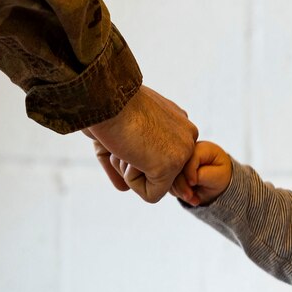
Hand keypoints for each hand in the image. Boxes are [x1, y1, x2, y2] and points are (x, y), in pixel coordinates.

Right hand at [84, 85, 197, 201]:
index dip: (140, 159)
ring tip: (125, 142)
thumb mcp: (118, 134)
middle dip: (134, 165)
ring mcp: (183, 151)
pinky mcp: (172, 165)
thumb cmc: (106, 109)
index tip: (126, 142)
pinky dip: (132, 181)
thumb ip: (123, 160)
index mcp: (177, 123)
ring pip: (157, 185)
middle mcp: (187, 136)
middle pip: (163, 173)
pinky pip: (151, 194)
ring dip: (130, 171)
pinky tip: (129, 153)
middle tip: (123, 141)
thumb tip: (124, 188)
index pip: (166, 157)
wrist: (104, 97)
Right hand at [172, 141, 231, 206]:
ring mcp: (179, 162)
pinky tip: (189, 198)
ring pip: (170, 175)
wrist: (219, 182)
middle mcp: (188, 152)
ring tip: (193, 199)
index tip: (193, 184)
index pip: (189, 157)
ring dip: (179, 191)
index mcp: (201, 149)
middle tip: (189, 196)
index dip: (189, 171)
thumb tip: (188, 180)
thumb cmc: (221, 176)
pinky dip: (177, 192)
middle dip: (181, 184)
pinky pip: (169, 182)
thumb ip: (203, 175)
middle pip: (176, 166)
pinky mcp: (174, 171)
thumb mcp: (218, 176)